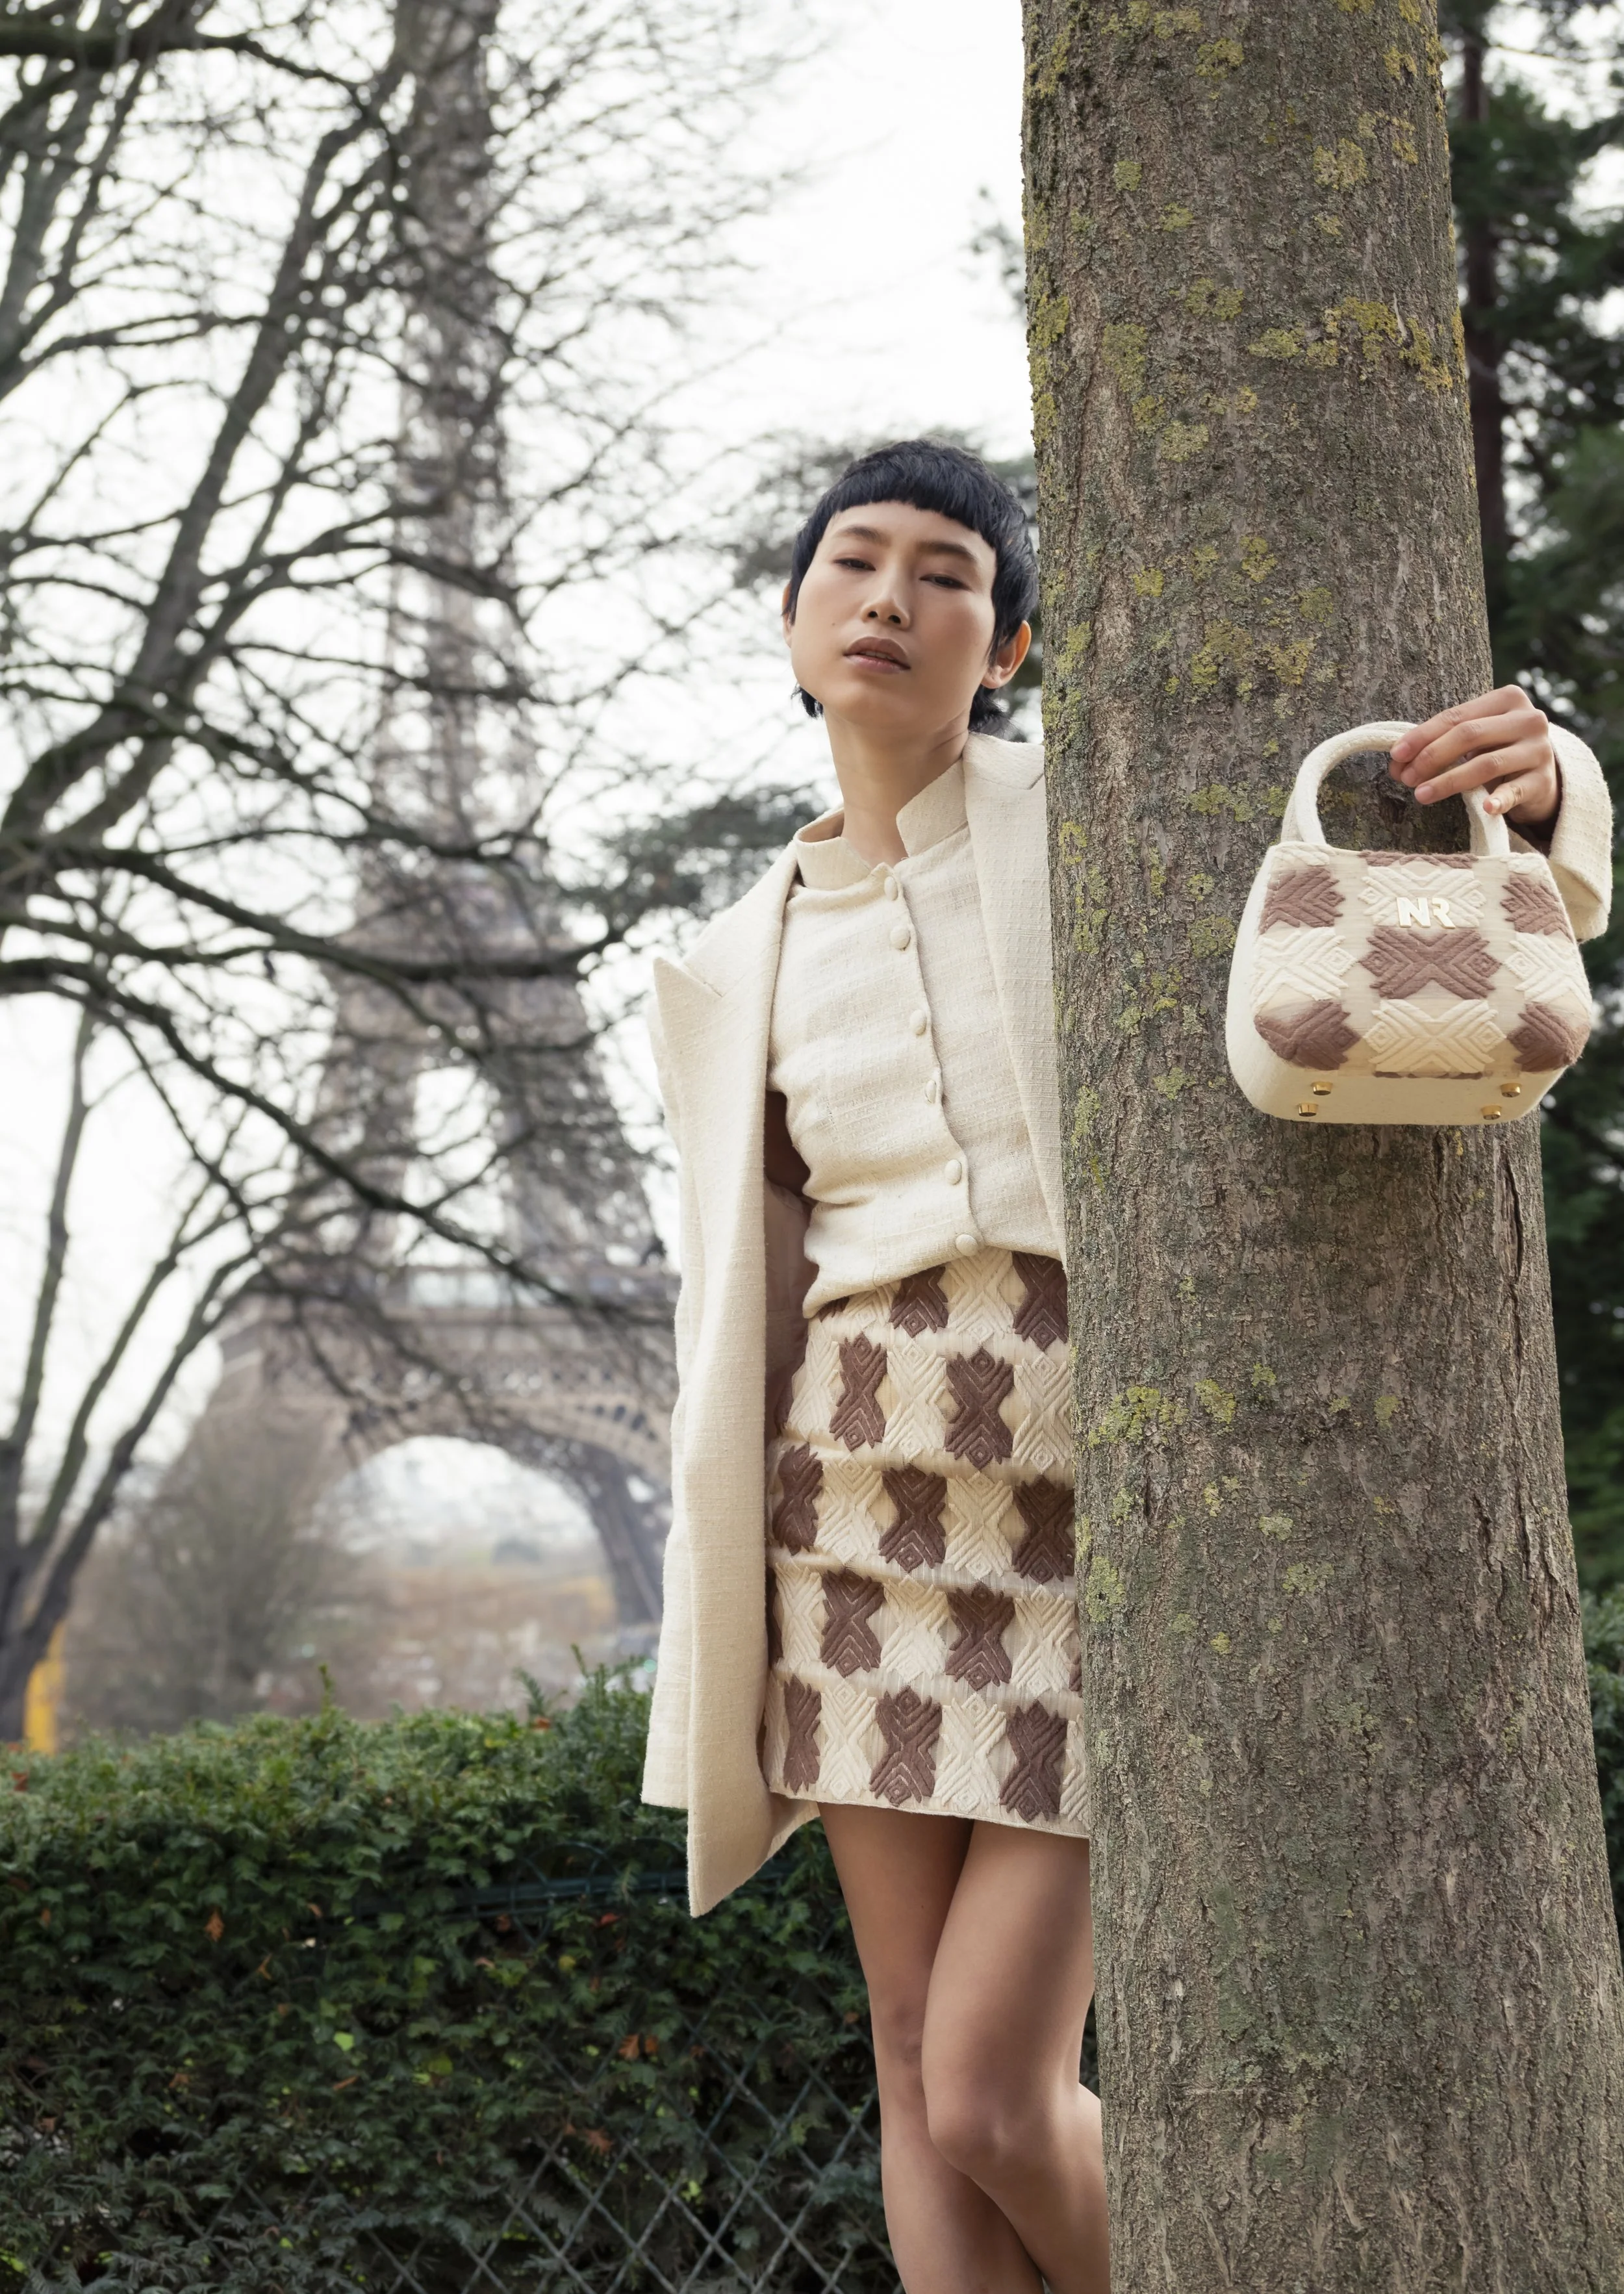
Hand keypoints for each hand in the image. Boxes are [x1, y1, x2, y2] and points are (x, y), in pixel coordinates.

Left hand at [1387, 685, 1560, 827]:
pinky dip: (1500, 799)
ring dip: (1449, 781)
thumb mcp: (1475, 740)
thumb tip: (1397, 764)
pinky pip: (1516, 791)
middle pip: (1469, 735)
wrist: (1540, 777)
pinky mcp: (1544, 781)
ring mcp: (1539, 750)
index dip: (1423, 735)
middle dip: (1432, 757)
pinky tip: (1485, 808)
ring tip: (1422, 795)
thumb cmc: (1498, 752)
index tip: (1396, 755)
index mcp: (1507, 699)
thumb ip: (1441, 743)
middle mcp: (1528, 719)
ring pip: (1487, 764)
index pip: (1457, 716)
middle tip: (1407, 778)